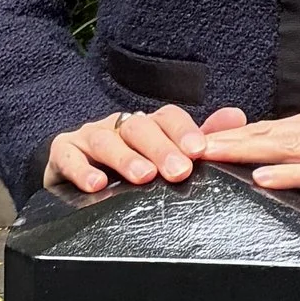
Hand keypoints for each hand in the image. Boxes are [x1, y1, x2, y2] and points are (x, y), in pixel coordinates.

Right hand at [46, 102, 245, 195]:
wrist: (75, 174)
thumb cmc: (130, 167)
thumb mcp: (167, 153)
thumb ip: (201, 137)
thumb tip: (237, 116)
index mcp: (147, 124)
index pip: (168, 117)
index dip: (183, 131)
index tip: (199, 151)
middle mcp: (118, 125)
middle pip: (139, 127)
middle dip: (160, 148)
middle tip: (178, 170)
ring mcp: (88, 137)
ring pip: (106, 141)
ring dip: (125, 158)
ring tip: (143, 177)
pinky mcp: (62, 154)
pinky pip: (68, 157)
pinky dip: (81, 169)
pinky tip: (96, 184)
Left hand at [193, 109, 299, 244]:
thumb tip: (263, 178)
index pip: (276, 130)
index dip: (236, 135)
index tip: (200, 143)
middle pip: (280, 133)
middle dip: (234, 139)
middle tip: (195, 147)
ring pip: (299, 146)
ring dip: (255, 150)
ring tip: (219, 157)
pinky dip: (296, 174)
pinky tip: (267, 179)